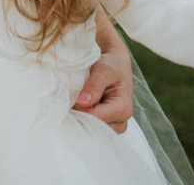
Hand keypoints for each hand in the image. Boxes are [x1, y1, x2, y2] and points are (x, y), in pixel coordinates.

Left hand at [75, 10, 133, 133]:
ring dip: (78, 117)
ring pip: (89, 130)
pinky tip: (75, 107)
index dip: (79, 107)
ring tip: (74, 100)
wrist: (114, 63)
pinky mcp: (104, 126)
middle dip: (78, 114)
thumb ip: (94, 86)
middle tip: (70, 98)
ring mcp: (112, 126)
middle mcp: (120, 122)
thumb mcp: (104, 70)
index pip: (94, 117)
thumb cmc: (111, 64)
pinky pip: (89, 128)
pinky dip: (80, 118)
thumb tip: (82, 102)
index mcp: (123, 108)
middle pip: (92, 127)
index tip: (71, 95)